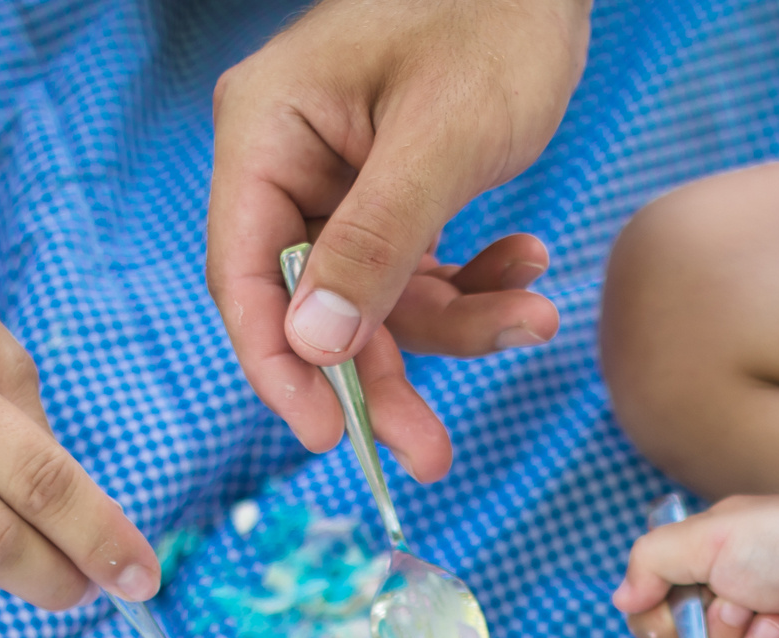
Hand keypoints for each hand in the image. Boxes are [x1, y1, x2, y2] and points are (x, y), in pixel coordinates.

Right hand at [206, 0, 586, 477]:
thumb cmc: (495, 15)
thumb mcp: (440, 139)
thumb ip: (375, 243)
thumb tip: (314, 345)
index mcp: (267, 132)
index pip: (244, 275)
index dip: (279, 366)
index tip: (326, 436)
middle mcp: (292, 162)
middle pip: (313, 307)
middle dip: (383, 377)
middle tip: (432, 453)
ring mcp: (344, 181)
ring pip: (379, 300)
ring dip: (458, 323)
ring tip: (534, 316)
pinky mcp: (396, 192)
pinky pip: (421, 270)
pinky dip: (475, 282)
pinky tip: (527, 263)